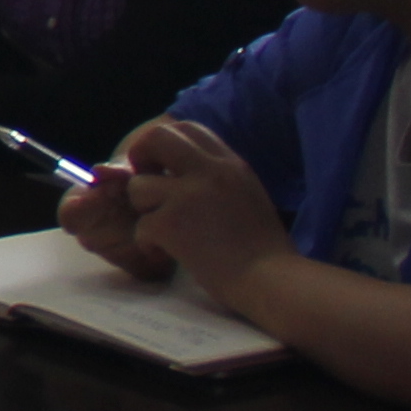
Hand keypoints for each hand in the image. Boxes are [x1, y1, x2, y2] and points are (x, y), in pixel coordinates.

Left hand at [106, 116, 287, 302]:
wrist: (272, 282)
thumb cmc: (265, 250)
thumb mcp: (247, 196)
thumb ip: (218, 178)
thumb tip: (180, 169)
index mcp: (231, 164)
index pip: (189, 128)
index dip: (166, 144)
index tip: (163, 167)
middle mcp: (210, 171)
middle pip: (157, 136)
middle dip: (141, 157)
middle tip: (147, 186)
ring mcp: (188, 196)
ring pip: (138, 186)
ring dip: (143, 211)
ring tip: (162, 232)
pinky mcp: (171, 224)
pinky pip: (140, 226)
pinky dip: (147, 244)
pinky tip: (164, 254)